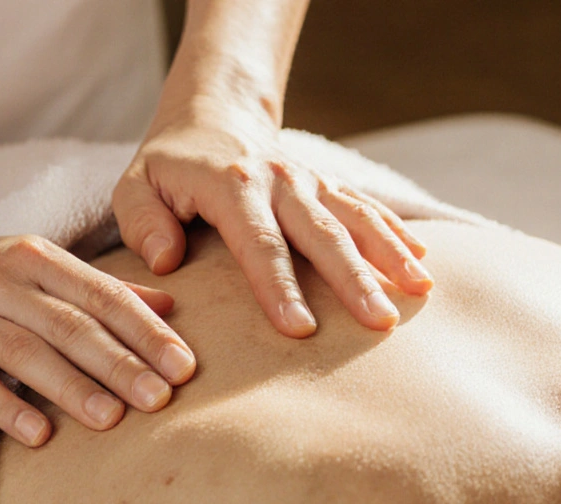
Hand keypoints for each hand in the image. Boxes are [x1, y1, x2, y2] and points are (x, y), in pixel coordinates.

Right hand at [0, 224, 196, 446]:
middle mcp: (0, 280)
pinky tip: (39, 434)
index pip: (102, 295)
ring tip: (111, 419)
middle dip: (119, 363)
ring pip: (24, 351)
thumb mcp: (39, 267)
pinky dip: (6, 406)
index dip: (146, 331)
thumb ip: (101, 288)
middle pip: (69, 324)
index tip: (184, 365)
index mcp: (37, 258)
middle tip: (160, 399)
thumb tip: (170, 307)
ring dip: (71, 386)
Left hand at [112, 109, 431, 337]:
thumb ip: (142, 222)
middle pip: (322, 234)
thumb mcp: (135, 186)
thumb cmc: (168, 167)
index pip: (259, 243)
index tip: (300, 328)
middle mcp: (279, 180)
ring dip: (391, 255)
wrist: (211, 118)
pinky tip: (424, 262)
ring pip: (356, 218)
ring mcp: (310, 181)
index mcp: (232, 185)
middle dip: (354, 280)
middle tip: (380, 322)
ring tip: (421, 291)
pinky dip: (397, 233)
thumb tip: (166, 261)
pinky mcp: (328, 186)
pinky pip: (367, 208)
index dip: (280, 287)